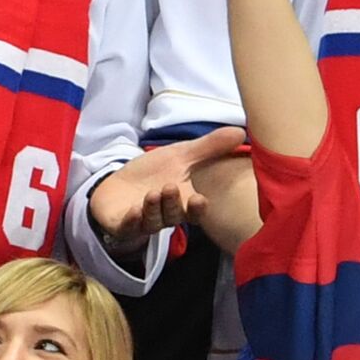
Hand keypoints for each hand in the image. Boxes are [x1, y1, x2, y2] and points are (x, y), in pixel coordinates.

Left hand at [87, 127, 245, 251]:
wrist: (118, 185)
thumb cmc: (153, 173)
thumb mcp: (180, 155)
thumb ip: (210, 147)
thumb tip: (241, 132)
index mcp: (183, 202)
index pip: (195, 212)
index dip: (198, 209)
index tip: (201, 199)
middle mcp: (165, 215)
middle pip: (173, 216)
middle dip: (173, 203)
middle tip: (170, 186)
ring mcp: (143, 221)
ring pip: (153, 221)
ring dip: (153, 208)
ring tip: (153, 193)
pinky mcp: (121, 225)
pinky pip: (127, 227)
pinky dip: (131, 220)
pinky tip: (134, 210)